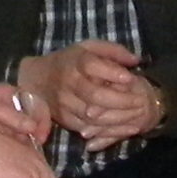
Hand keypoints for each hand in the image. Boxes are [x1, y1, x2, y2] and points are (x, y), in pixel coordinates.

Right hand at [16, 41, 156, 146]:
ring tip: (136, 117)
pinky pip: (87, 128)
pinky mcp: (64, 119)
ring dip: (117, 118)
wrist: (36, 79)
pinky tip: (123, 127)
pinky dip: (107, 130)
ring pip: (92, 116)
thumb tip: (135, 61)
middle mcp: (68, 83)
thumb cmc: (69, 61)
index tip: (131, 79)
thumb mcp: (89, 48)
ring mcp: (64, 103)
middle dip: (121, 101)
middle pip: (95, 95)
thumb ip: (113, 51)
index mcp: (75, 61)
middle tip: (140, 102)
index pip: (93, 67)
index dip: (113, 74)